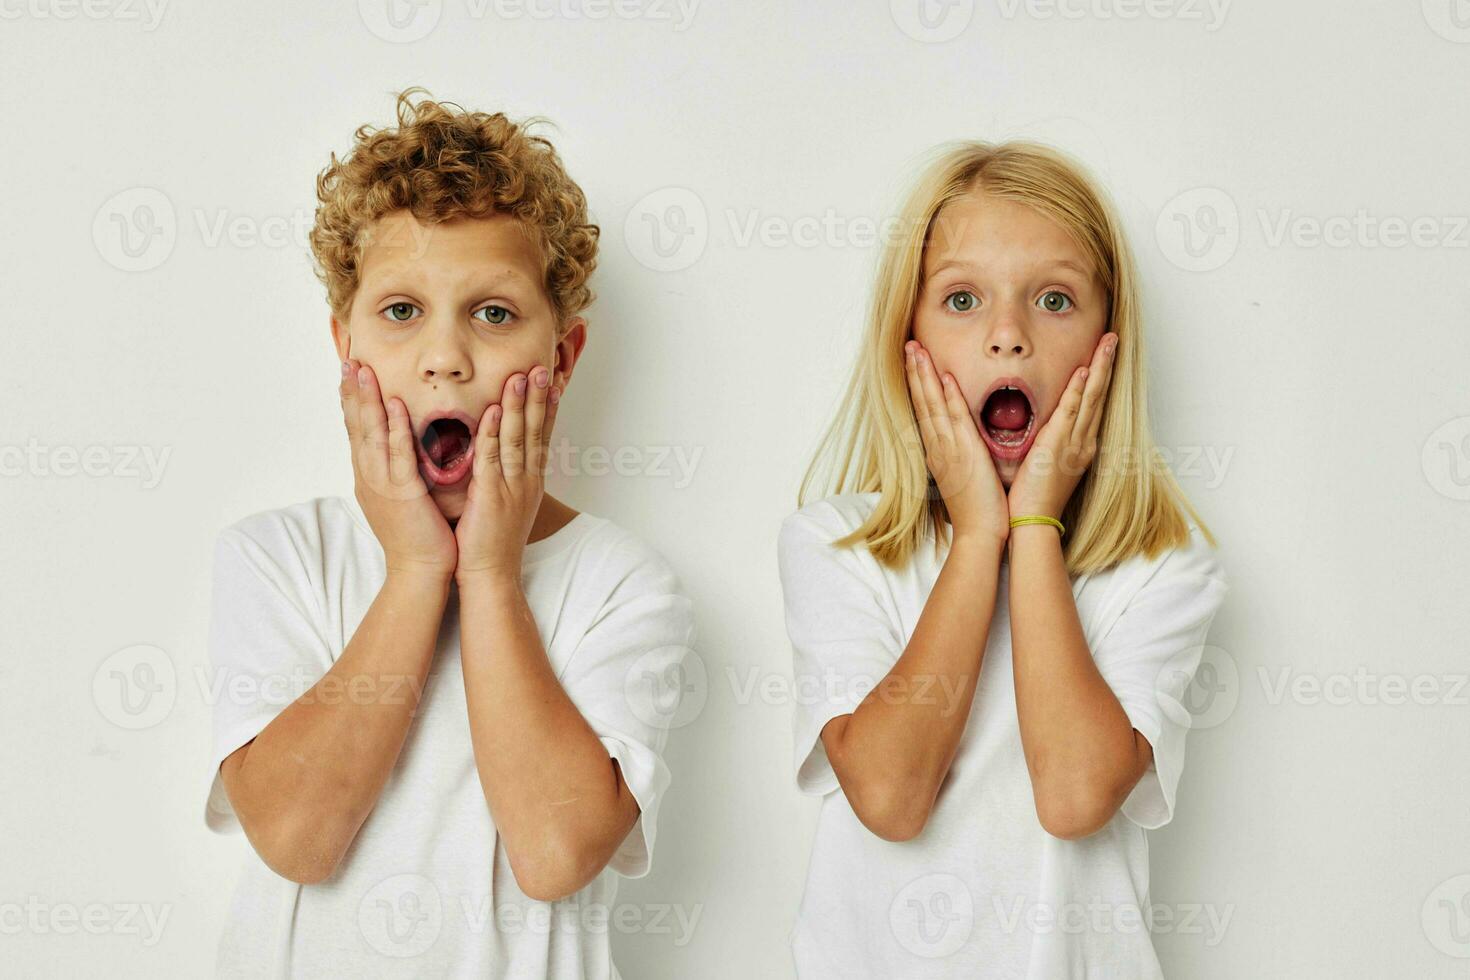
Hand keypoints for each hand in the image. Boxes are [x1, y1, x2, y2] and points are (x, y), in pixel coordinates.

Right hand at [340, 359, 457, 578]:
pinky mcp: (402, 494)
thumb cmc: (417, 538)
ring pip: (371, 435)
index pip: (357, 432)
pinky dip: (394, 428)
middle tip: (349, 360)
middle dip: (353, 392)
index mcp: (369, 478)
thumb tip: (398, 451)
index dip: (353, 401)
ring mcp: (383, 485)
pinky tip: (394, 405)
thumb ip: (396, 473)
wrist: (419, 572)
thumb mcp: (400, 499)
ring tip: (363, 370)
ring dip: (367, 400)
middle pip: (356, 427)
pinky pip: (397, 455)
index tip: (350, 373)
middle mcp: (369, 478)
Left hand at [454, 365, 559, 580]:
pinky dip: (493, 433)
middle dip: (538, 397)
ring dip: (519, 405)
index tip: (551, 382)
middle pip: (535, 431)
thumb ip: (505, 477)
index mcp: (531, 481)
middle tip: (542, 367)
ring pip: (517, 438)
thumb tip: (502, 456)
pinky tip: (494, 411)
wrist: (490, 576)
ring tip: (522, 376)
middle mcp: (527, 481)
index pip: (542, 437)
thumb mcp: (506, 504)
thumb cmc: (492, 543)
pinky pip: (492, 458)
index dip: (547, 408)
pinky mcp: (490, 496)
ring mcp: (512, 488)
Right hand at [905, 340, 1009, 547]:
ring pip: (933, 404)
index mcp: (937, 451)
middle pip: (922, 401)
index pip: (923, 410)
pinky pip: (955, 418)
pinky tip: (945, 377)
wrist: (979, 533)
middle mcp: (938, 446)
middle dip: (914, 372)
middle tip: (908, 345)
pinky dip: (949, 397)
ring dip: (925, 375)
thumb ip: (959, 456)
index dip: (917, 384)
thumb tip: (960, 443)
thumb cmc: (976, 510)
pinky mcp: (965, 452)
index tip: (912, 362)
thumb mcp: (962, 477)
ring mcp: (949, 448)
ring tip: (917, 350)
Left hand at [1006, 331, 1117, 520]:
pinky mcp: (1058, 448)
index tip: (1102, 354)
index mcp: (1079, 446)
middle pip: (1099, 395)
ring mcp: (1074, 444)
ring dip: (1099, 368)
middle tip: (1113, 337)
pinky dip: (1079, 392)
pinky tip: (1084, 371)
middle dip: (1106, 364)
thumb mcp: (1045, 466)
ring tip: (1107, 342)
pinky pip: (1070, 414)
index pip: (1092, 404)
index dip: (1099, 377)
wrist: (1031, 524)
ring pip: (1091, 398)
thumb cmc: (1032, 498)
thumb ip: (1048, 444)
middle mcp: (1082, 442)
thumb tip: (1043, 431)